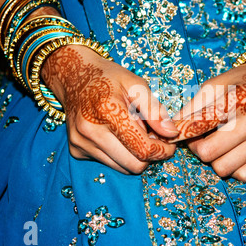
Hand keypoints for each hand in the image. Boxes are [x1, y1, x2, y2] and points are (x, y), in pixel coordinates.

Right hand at [41, 45, 178, 173]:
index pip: (142, 148)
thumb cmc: (109, 78)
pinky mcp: (77, 151)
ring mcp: (81, 143)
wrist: (73, 77)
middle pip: (134, 164)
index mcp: (107, 110)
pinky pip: (109, 163)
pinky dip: (119, 154)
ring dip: (134, 156)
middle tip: (153, 138)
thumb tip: (171, 133)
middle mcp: (90, 131)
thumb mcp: (136, 85)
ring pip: (122, 168)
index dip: (162, 151)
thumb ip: (155, 110)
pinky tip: (117, 135)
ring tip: (134, 133)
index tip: (169, 144)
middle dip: (150, 156)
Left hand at [170, 55, 245, 181]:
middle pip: (210, 154)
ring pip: (225, 169)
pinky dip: (234, 167)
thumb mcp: (215, 85)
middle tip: (202, 138)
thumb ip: (193, 107)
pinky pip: (244, 175)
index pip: (200, 128)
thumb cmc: (242, 82)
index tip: (176, 135)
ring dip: (216, 159)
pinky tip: (234, 152)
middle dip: (199, 148)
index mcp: (238, 100)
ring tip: (219, 143)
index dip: (183, 134)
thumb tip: (170, 128)